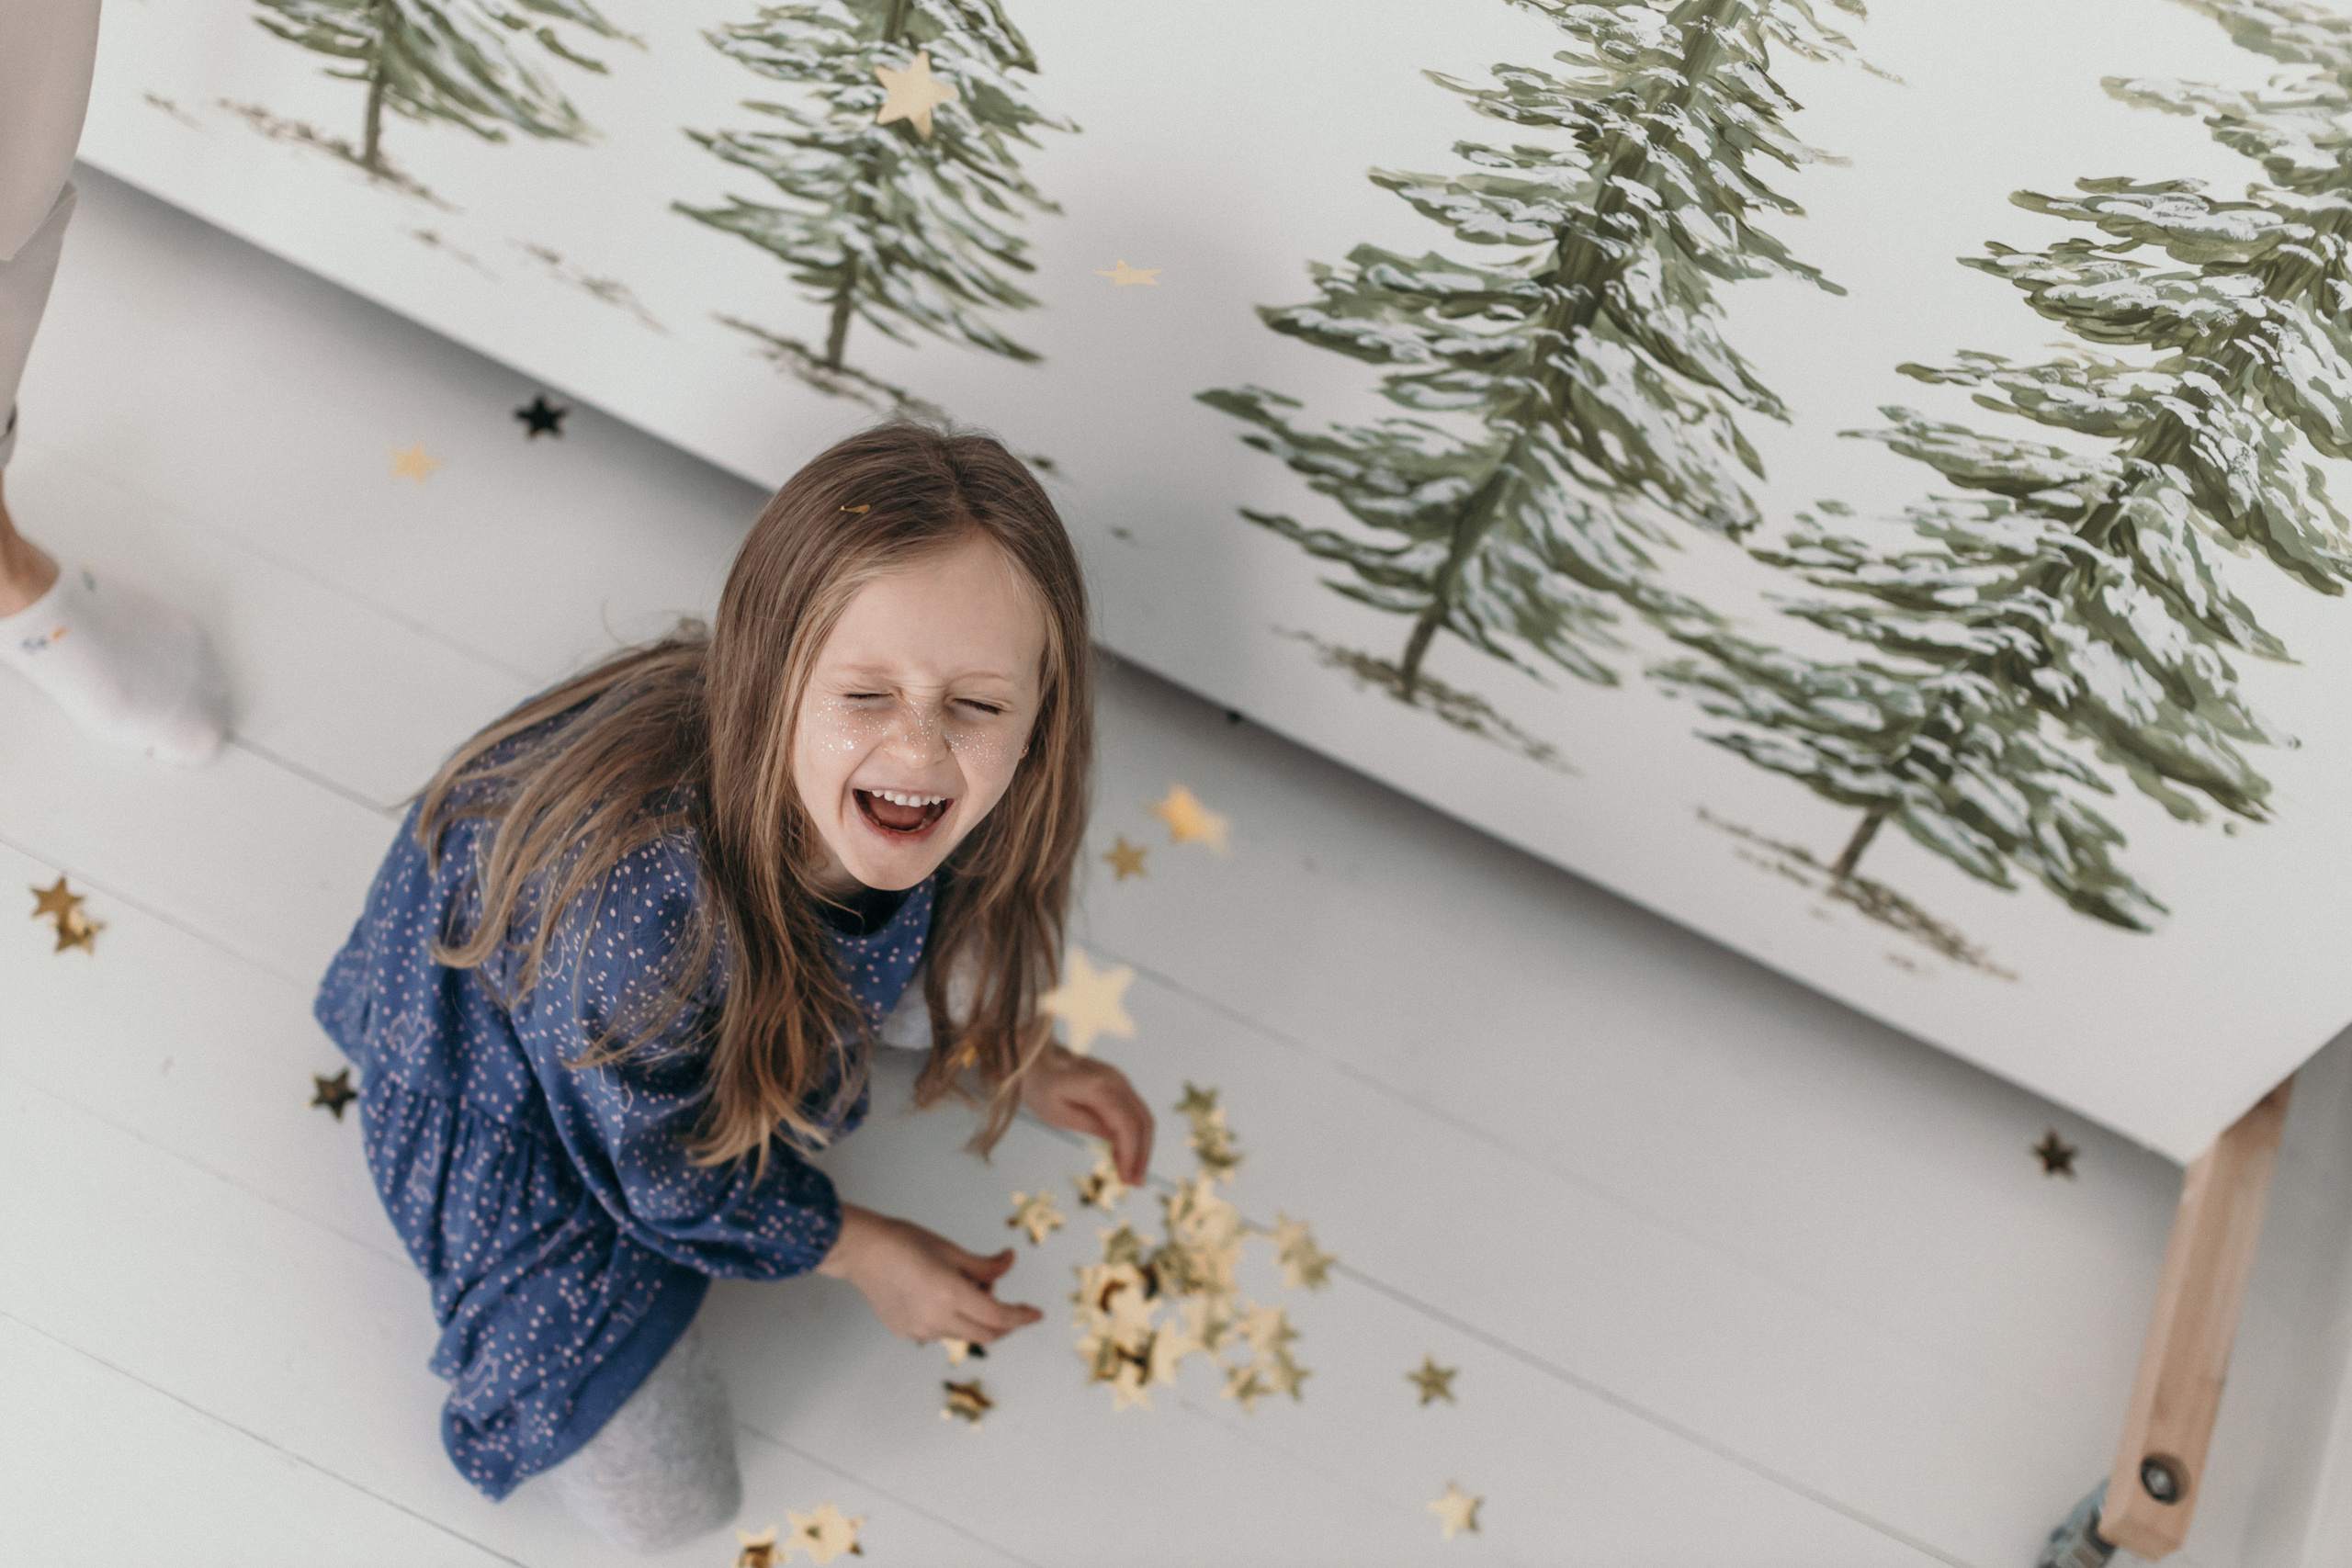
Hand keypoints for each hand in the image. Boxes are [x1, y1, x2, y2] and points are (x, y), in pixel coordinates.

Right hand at [816, 1204, 1042, 1345]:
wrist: (861, 1250)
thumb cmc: (904, 1241)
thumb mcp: (950, 1249)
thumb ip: (985, 1265)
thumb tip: (1010, 1263)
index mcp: (950, 1294)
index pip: (998, 1316)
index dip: (1022, 1316)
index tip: (1037, 1314)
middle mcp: (936, 1319)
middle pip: (985, 1334)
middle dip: (1002, 1321)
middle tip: (1001, 1298)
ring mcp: (919, 1330)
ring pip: (962, 1333)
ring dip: (973, 1317)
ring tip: (959, 1283)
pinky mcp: (905, 1332)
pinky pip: (940, 1332)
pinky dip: (951, 1319)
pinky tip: (937, 1295)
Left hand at [1022, 1043, 1154, 1184]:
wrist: (1033, 1057)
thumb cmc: (1039, 1086)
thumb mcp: (1056, 1113)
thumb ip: (1091, 1125)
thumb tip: (1120, 1143)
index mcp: (1099, 1086)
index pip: (1128, 1124)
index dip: (1132, 1154)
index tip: (1128, 1179)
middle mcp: (1116, 1080)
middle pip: (1142, 1120)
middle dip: (1142, 1154)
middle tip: (1135, 1183)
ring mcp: (1119, 1080)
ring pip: (1142, 1116)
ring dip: (1141, 1147)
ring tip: (1131, 1175)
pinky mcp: (1117, 1084)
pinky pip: (1133, 1111)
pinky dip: (1133, 1135)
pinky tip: (1123, 1157)